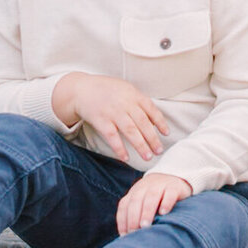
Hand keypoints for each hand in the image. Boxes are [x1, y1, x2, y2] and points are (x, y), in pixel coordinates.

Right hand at [53, 73, 168, 162]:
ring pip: (130, 131)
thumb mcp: (125, 89)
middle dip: (152, 138)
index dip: (160, 122)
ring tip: (148, 157)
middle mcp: (125, 103)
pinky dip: (120, 148)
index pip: (151, 109)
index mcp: (133, 94)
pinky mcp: (101, 120)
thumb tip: (154, 119)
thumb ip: (139, 101)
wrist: (81, 89)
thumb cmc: (106, 90)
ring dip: (140, 145)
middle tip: (159, 150)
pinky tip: (126, 158)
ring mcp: (113, 112)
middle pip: (143, 123)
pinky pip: (112, 137)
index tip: (166, 134)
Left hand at [117, 172, 191, 233]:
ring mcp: (160, 185)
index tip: (125, 235)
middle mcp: (145, 187)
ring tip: (145, 225)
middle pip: (136, 201)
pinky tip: (164, 213)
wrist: (174, 177)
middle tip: (134, 232)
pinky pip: (169, 193)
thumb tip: (127, 238)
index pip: (124, 205)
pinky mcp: (174, 186)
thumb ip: (135, 215)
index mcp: (134, 192)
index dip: (123, 220)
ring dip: (147, 212)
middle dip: (133, 217)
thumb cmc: (156, 198)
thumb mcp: (143, 202)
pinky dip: (166, 203)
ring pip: (151, 197)